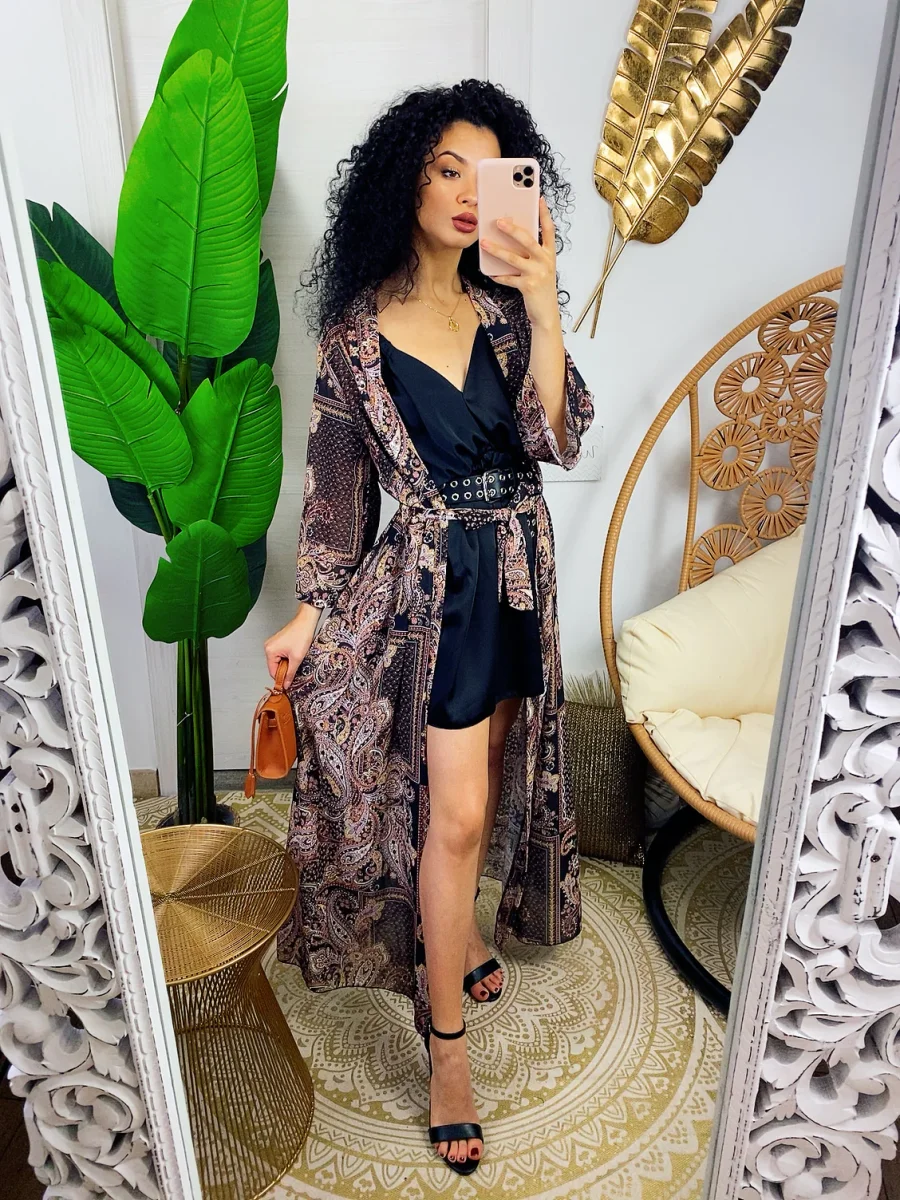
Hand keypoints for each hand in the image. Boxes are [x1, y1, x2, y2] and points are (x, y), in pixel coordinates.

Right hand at [264, 609, 317, 688]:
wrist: (306, 622)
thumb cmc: (301, 635)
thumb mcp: (297, 658)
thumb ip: (290, 673)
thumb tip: (286, 684)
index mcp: (270, 651)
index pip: (272, 672)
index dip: (281, 678)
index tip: (288, 682)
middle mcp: (268, 647)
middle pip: (275, 666)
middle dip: (285, 668)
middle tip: (295, 664)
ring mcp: (272, 644)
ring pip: (278, 661)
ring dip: (287, 662)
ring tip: (296, 656)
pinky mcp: (277, 642)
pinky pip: (280, 655)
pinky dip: (287, 657)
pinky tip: (294, 652)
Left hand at [480, 195, 560, 330]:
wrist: (546, 314)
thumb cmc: (541, 288)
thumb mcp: (541, 268)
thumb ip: (531, 254)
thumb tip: (512, 239)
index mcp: (550, 254)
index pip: (549, 230)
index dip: (544, 214)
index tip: (539, 198)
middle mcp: (545, 261)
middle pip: (528, 240)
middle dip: (512, 229)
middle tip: (499, 221)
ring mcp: (537, 274)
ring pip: (513, 258)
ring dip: (497, 249)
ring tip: (484, 242)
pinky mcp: (528, 286)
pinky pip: (508, 277)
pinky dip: (498, 274)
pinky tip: (489, 271)